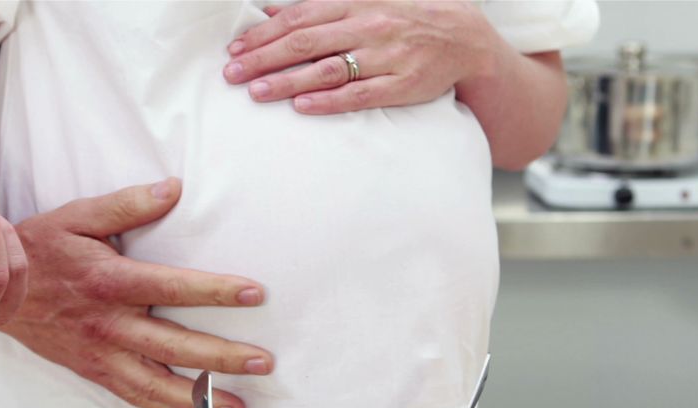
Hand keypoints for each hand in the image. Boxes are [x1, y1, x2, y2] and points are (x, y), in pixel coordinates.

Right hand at [0, 178, 273, 407]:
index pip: (173, 288)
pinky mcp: (94, 371)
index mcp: (111, 281)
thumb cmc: (41, 248)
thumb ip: (126, 205)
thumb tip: (173, 188)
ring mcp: (102, 354)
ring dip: (202, 397)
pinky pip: (134, 397)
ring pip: (158, 383)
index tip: (255, 294)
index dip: (216, 291)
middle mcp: (110, 324)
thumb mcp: (78, 216)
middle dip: (222, 357)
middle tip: (264, 362)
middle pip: (175, 346)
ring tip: (240, 406)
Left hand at [222, 1, 496, 113]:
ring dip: (288, 81)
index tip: (236, 48)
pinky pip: (360, 94)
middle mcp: (368, 26)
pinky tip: (302, 107)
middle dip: (264, 58)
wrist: (464, 37)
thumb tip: (272, 11)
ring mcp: (385, 57)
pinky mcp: (402, 85)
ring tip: (257, 92)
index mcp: (356, 3)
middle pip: (306, 43)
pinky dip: (329, 101)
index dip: (264, 33)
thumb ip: (320, 8)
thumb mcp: (365, 1)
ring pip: (328, 70)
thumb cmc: (404, 19)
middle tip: (232, 73)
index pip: (300, 18)